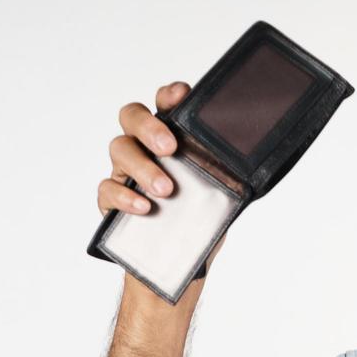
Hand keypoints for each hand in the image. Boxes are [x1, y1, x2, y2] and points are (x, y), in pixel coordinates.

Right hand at [100, 80, 225, 275]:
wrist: (183, 262)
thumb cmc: (201, 220)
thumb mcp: (221, 193)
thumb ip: (225, 173)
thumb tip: (250, 164)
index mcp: (172, 139)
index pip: (166, 105)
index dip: (170, 95)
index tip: (181, 94)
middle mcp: (145, 148)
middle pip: (132, 116)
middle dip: (149, 127)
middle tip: (169, 148)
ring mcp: (125, 171)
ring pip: (119, 148)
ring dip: (143, 167)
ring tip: (166, 190)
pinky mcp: (111, 199)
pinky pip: (106, 188)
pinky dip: (124, 196)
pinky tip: (144, 207)